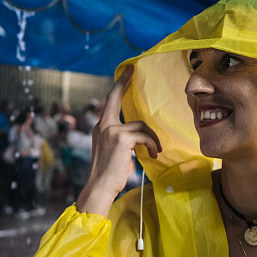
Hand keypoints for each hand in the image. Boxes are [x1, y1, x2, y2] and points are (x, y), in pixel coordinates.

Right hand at [75, 66, 160, 215]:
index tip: (126, 72)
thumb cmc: (109, 173)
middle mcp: (103, 125)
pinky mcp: (121, 139)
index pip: (109, 102)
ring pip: (140, 125)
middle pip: (115, 98)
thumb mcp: (111, 151)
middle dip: (123, 82)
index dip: (118, 85)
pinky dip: (152, 145)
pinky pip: (144, 136)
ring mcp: (111, 130)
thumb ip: (120, 138)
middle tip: (132, 70)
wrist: (100, 186)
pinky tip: (153, 154)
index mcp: (100, 128)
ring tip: (155, 151)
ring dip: (152, 138)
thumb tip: (137, 135)